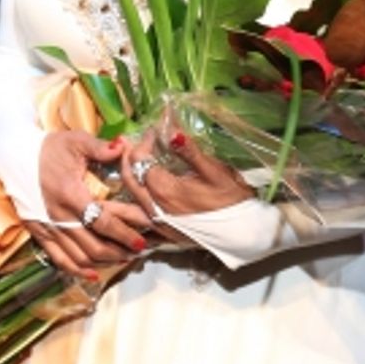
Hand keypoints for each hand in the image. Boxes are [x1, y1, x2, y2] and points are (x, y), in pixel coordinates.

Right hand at [28, 130, 153, 279]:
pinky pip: (59, 259)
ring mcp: (48, 227)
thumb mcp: (75, 141)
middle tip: (138, 251)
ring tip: (123, 258)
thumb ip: (100, 147)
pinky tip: (94, 274)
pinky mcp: (39, 233)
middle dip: (119, 252)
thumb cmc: (48, 148)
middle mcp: (59, 216)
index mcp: (70, 194)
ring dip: (103, 262)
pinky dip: (77, 270)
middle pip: (94, 246)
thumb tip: (124, 147)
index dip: (124, 234)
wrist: (14, 157)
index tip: (142, 241)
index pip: (103, 222)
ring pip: (79, 257)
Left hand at [118, 128, 252, 236]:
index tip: (153, 131)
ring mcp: (157, 223)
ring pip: (127, 202)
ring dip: (122, 184)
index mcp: (165, 189)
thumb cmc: (232, 200)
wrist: (242, 233)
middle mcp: (154, 207)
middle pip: (128, 179)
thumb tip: (172, 130)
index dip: (143, 142)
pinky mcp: (163, 233)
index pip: (140, 160)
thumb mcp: (214, 171)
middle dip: (126, 158)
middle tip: (129, 143)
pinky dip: (128, 210)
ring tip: (122, 168)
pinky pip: (137, 221)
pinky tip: (127, 204)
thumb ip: (189, 152)